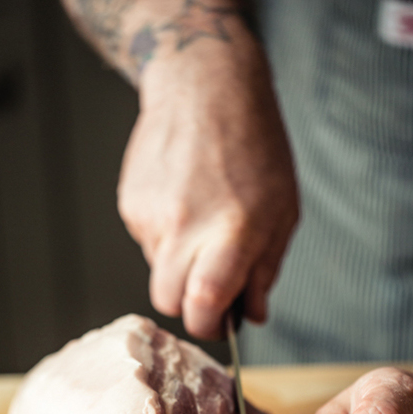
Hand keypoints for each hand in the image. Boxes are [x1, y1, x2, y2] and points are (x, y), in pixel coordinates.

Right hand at [117, 47, 298, 339]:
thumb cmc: (253, 144)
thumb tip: (250, 314)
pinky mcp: (129, 202)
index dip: (210, 325)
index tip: (219, 322)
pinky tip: (183, 197)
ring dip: (179, 261)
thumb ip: (265, 268)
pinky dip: (164, 232)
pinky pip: (147, 238)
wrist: (202, 88)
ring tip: (202, 217)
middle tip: (209, 289)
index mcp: (231, 229)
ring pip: (157, 268)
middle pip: (167, 300)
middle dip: (187, 305)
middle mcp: (184, 224)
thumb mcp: (283, 209)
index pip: (204, 304)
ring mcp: (150, 213)